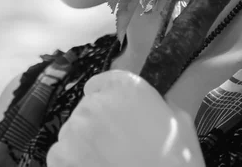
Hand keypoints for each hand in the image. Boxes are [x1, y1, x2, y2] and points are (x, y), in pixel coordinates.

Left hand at [46, 69, 204, 166]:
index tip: (118, 117)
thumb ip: (166, 97)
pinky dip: (73, 165)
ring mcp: (75, 131)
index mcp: (126, 86)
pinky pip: (61, 156)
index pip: (103, 82)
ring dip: (85, 145)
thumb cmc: (175, 163)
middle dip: (99, 125)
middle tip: (121, 148)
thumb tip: (170, 85)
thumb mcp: (180, 122)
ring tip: (110, 164)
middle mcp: (97, 101)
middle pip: (89, 108)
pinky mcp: (60, 158)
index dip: (110, 100)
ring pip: (73, 133)